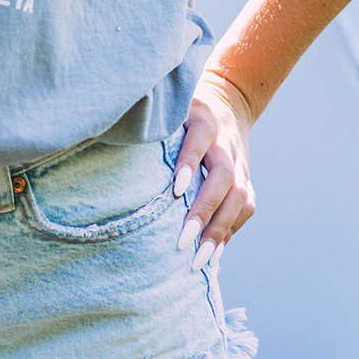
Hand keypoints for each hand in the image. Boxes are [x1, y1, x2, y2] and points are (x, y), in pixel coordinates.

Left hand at [171, 69, 256, 272]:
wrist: (229, 100)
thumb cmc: (183, 110)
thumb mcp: (170, 106)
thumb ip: (152, 122)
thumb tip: (111, 138)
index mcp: (204, 118)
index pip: (201, 137)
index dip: (189, 161)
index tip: (175, 190)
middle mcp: (225, 141)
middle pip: (224, 175)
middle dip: (205, 209)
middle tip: (182, 239)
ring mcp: (240, 161)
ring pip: (241, 196)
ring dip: (220, 229)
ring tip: (200, 259)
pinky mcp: (246, 178)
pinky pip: (246, 208)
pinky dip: (230, 232)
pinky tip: (213, 255)